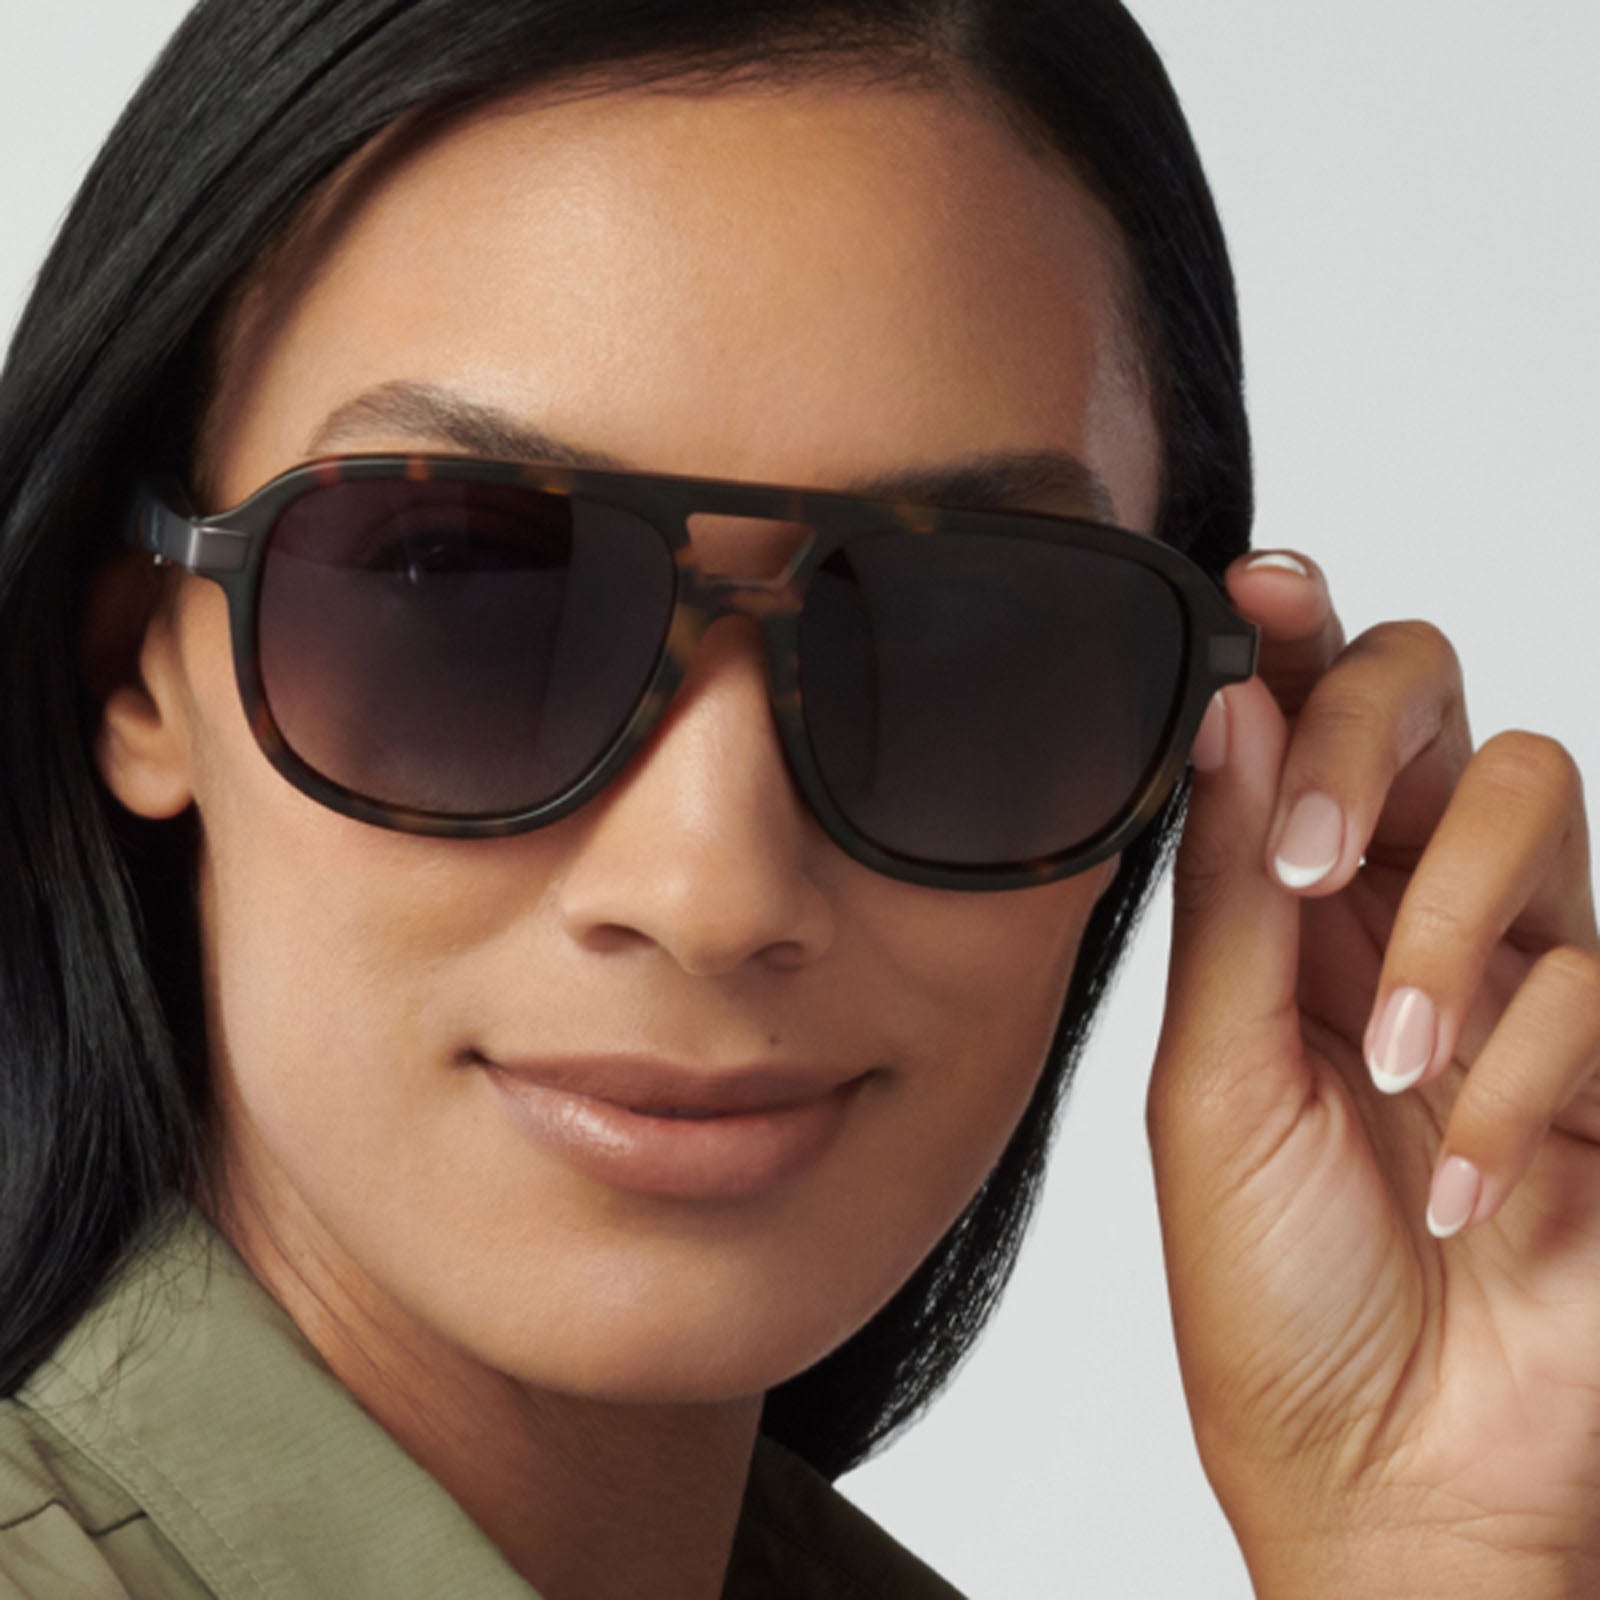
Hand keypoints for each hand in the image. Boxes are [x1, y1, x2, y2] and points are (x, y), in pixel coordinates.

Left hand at [1145, 550, 1599, 1597]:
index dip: (1292, 640)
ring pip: (1534, 800)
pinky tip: (1462, 1186)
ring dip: (1450, 922)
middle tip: (1311, 849)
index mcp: (1289, 917)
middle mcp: (1409, 916)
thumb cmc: (1277, 1291)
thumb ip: (1230, 901)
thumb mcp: (1215, 1085)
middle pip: (1439, 706)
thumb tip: (1229, 715)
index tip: (1259, 588)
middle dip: (1374, 734)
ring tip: (1391, 1060)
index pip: (1306, 725)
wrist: (1384, 1472)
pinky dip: (1516, 1080)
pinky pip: (1595, 980)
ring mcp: (1526, 973)